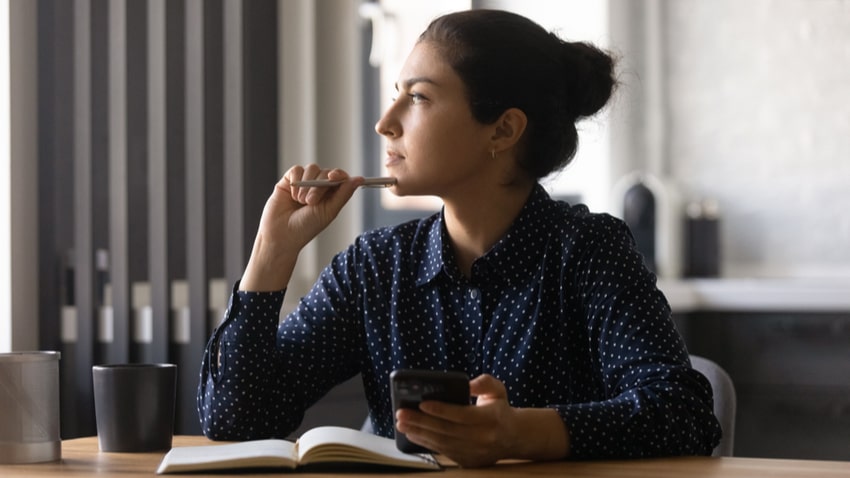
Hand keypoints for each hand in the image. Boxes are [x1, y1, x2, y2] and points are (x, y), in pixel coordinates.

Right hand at [240, 165, 362, 291]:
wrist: (281, 235)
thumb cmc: (306, 228)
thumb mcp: (329, 211)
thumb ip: (343, 194)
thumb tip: (359, 179)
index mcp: (331, 195)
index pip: (340, 177)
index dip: (339, 174)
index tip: (333, 177)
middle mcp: (318, 187)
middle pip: (325, 172)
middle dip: (319, 186)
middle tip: (311, 202)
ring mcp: (304, 183)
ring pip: (312, 169)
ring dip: (307, 185)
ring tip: (301, 201)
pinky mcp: (289, 181)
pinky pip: (296, 170)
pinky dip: (296, 181)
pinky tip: (292, 196)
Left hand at [395, 374, 569, 467]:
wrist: (513, 437)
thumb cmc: (499, 409)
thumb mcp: (498, 389)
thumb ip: (484, 382)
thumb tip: (467, 384)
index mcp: (491, 418)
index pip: (462, 415)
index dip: (441, 410)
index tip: (422, 403)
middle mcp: (483, 438)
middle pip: (447, 430)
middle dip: (421, 422)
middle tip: (401, 413)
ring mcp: (475, 453)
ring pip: (442, 443)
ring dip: (419, 433)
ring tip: (402, 424)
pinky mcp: (468, 461)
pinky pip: (443, 452)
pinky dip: (426, 443)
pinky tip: (413, 434)